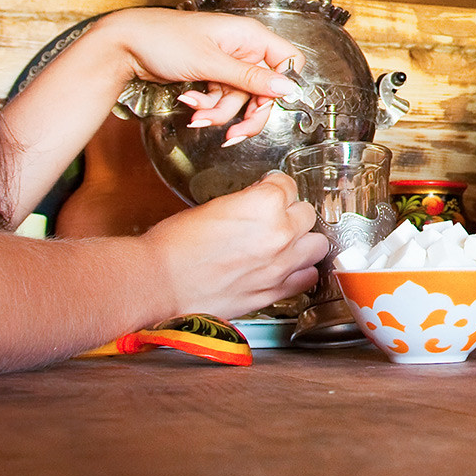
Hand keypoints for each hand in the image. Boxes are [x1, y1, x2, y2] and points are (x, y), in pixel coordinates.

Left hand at [93, 9, 301, 142]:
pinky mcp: (211, 76)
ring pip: (239, 100)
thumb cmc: (164, 39)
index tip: (268, 103)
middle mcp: (243, 49)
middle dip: (247, 113)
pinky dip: (206, 107)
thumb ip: (251, 78)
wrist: (125, 45)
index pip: (287, 61)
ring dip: (218, 112)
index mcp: (250, 36)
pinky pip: (220, 100)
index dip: (282, 85)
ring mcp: (226, 64)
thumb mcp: (211, 62)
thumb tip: (286, 88)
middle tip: (236, 134)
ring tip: (196, 114)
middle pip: (263, 90)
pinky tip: (190, 104)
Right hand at [144, 172, 325, 318]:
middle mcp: (280, 233)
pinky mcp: (274, 291)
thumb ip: (248, 203)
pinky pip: (308, 277)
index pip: (287, 184)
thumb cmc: (174, 244)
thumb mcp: (214, 206)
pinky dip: (301, 271)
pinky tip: (287, 267)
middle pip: (307, 213)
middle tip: (274, 216)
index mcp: (264, 204)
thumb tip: (260, 201)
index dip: (274, 186)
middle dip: (291, 212)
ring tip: (287, 241)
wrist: (158, 282)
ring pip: (317, 244)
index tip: (269, 190)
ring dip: (303, 240)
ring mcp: (280, 265)